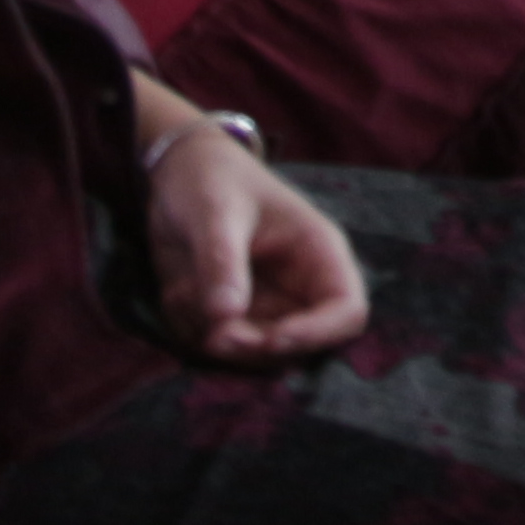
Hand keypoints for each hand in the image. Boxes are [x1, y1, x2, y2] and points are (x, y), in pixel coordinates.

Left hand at [142, 120, 371, 367]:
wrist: (177, 173)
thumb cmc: (211, 179)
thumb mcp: (215, 212)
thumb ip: (222, 263)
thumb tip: (225, 318)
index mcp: (317, 253)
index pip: (347, 310)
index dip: (318, 334)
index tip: (272, 340)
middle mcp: (298, 287)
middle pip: (297, 345)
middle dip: (253, 346)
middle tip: (213, 336)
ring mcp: (263, 304)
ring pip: (251, 351)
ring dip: (213, 335)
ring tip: (183, 291)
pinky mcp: (229, 314)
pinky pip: (214, 343)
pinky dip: (190, 328)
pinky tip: (177, 290)